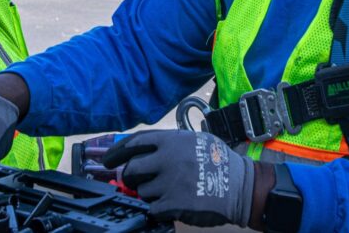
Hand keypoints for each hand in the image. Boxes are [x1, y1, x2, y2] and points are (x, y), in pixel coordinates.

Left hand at [102, 129, 254, 227]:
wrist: (241, 186)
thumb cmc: (218, 162)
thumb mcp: (195, 140)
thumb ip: (169, 143)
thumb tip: (141, 151)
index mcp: (171, 141)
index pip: (134, 143)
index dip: (117, 152)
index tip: (108, 160)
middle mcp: (167, 159)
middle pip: (131, 170)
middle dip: (130, 178)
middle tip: (135, 181)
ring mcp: (169, 182)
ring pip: (142, 191)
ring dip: (149, 193)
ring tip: (168, 191)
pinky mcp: (173, 203)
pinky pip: (152, 208)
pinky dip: (159, 208)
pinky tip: (172, 203)